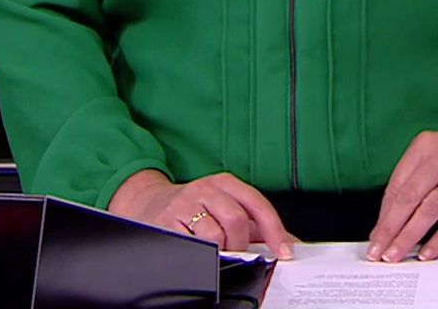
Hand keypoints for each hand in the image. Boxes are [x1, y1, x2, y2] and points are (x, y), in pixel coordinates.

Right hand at [108, 169, 293, 258]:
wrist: (148, 202)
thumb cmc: (193, 208)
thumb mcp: (224, 207)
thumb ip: (256, 225)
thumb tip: (289, 244)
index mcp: (225, 183)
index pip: (257, 204)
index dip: (274, 230)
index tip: (284, 252)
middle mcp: (206, 188)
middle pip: (237, 221)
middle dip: (242, 245)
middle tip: (238, 254)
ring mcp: (185, 204)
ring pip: (215, 234)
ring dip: (221, 251)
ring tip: (216, 251)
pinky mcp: (166, 221)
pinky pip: (192, 245)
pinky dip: (202, 255)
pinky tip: (199, 251)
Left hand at [365, 118, 437, 262]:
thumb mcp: (433, 155)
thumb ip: (411, 182)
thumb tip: (386, 221)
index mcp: (424, 145)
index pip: (396, 185)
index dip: (383, 215)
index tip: (374, 237)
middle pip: (408, 198)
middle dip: (390, 228)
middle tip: (378, 250)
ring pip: (429, 210)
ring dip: (409, 236)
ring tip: (396, 253)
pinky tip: (427, 252)